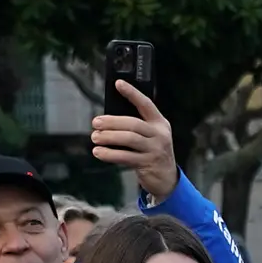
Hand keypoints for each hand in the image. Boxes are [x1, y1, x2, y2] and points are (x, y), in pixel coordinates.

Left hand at [91, 82, 181, 204]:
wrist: (166, 179)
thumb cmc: (151, 152)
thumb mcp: (149, 136)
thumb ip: (135, 126)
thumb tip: (108, 120)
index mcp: (160, 123)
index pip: (146, 104)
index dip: (132, 93)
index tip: (118, 83)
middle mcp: (160, 135)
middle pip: (133, 124)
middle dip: (112, 122)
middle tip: (95, 123)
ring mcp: (155, 150)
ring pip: (129, 139)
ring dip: (109, 137)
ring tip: (95, 137)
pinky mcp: (148, 164)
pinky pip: (126, 157)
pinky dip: (110, 154)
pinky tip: (99, 152)